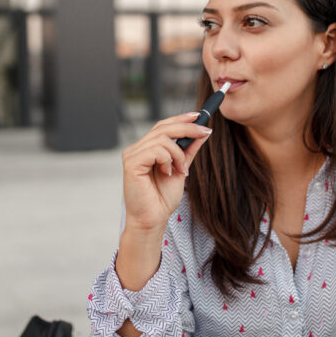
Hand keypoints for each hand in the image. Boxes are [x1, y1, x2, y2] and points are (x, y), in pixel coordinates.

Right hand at [121, 112, 212, 234]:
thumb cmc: (162, 198)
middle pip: (163, 127)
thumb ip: (189, 150)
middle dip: (187, 128)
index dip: (181, 118)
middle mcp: (137, 149)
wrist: (153, 220)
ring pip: (162, 139)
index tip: (199, 116)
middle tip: (204, 132)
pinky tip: (168, 173)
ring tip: (181, 170)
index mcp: (146, 149)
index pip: (162, 126)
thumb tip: (203, 132)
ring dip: (179, 153)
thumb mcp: (182, 169)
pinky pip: (155, 150)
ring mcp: (132, 155)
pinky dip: (168, 160)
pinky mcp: (131, 163)